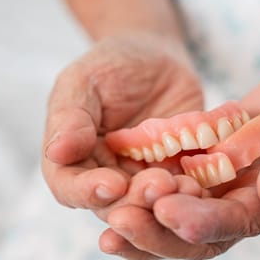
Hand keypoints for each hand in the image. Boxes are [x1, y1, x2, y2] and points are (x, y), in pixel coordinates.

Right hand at [42, 32, 202, 209]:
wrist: (157, 56)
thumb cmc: (111, 64)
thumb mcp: (83, 81)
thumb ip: (70, 117)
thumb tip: (55, 153)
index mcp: (74, 158)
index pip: (69, 187)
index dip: (87, 192)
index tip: (110, 185)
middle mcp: (106, 175)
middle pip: (115, 204)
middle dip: (136, 200)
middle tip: (159, 184)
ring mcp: (143, 177)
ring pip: (151, 203)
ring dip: (168, 201)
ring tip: (186, 186)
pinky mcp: (176, 171)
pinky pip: (184, 187)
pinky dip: (194, 189)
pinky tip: (204, 182)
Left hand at [100, 65, 259, 259]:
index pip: (238, 224)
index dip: (204, 222)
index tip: (168, 212)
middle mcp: (246, 200)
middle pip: (198, 229)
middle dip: (159, 230)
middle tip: (120, 222)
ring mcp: (224, 180)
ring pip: (178, 205)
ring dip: (143, 211)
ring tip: (108, 209)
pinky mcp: (208, 157)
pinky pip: (174, 171)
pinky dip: (146, 176)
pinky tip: (114, 173)